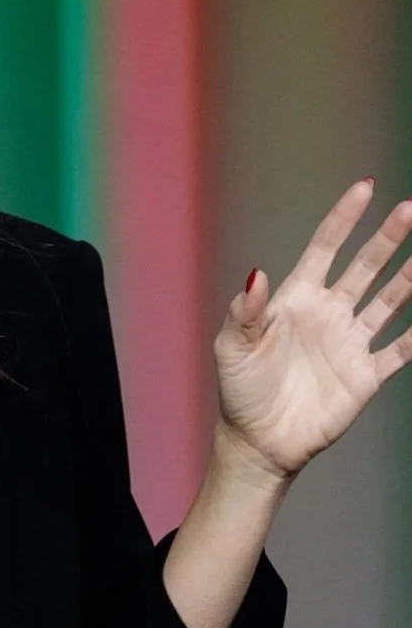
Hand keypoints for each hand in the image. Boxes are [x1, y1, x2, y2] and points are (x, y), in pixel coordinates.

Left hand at [213, 178, 411, 482]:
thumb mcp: (232, 345)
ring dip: (411, 275)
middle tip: (411, 209)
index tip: (365, 189)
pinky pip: (402, 347)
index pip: (325, 248)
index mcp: (295, 299)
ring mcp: (350, 341)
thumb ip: (245, 309)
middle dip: (388, 238)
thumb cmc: (240, 388)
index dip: (344, 219)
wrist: (259, 439)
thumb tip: (256, 272)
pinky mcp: (367, 373)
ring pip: (390, 299)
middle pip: (365, 266)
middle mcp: (328, 313)